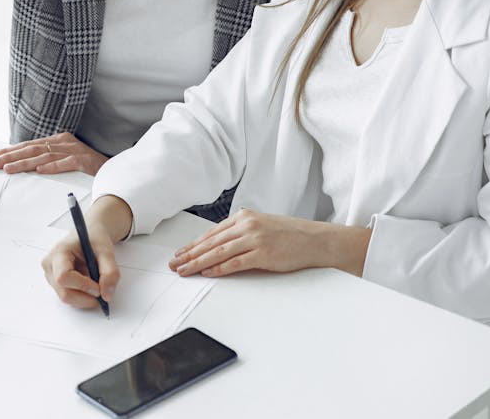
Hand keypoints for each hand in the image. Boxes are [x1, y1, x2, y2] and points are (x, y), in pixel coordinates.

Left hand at [0, 132, 107, 174]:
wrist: (114, 168)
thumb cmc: (87, 166)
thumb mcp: (64, 158)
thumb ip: (47, 159)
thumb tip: (23, 166)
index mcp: (57, 140)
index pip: (27, 145)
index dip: (7, 151)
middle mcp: (63, 142)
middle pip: (31, 149)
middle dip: (8, 156)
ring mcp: (74, 150)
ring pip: (44, 156)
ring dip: (24, 163)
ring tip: (8, 169)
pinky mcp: (84, 161)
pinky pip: (67, 163)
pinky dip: (53, 167)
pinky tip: (40, 171)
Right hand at [42, 223, 120, 309]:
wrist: (89, 235)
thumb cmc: (94, 239)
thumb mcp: (107, 251)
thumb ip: (110, 272)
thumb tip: (107, 294)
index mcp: (59, 252)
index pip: (64, 277)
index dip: (83, 286)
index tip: (99, 288)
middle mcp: (50, 265)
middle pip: (65, 293)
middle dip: (87, 297)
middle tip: (103, 292)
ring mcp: (51, 276)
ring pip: (68, 298)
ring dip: (86, 296)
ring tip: (95, 280)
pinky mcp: (56, 284)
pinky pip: (70, 297)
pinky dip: (83, 296)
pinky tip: (89, 283)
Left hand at [168, 209, 371, 277]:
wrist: (315, 240)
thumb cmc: (289, 235)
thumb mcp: (261, 227)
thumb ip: (240, 234)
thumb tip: (216, 248)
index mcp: (244, 217)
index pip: (212, 233)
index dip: (193, 245)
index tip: (180, 253)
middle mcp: (247, 225)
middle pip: (211, 243)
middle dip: (190, 254)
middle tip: (174, 264)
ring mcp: (255, 238)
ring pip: (219, 252)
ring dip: (198, 263)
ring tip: (185, 270)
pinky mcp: (263, 254)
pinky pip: (235, 263)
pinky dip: (219, 268)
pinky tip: (207, 273)